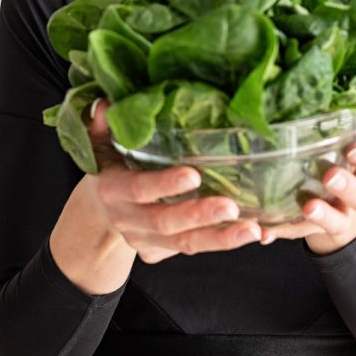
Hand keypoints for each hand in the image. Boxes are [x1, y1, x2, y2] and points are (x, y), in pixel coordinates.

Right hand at [86, 99, 266, 264]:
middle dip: (198, 215)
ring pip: (184, 244)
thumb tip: (105, 103)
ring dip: (220, 239)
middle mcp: (127, 220)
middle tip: (231, 207)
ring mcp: (143, 240)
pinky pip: (193, 248)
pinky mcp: (159, 252)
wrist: (100, 212)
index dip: (163, 184)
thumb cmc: (112, 167)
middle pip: (164, 222)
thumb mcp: (103, 145)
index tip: (193, 175)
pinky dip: (223, 242)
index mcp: (112, 190)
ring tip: (251, 230)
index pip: (137, 189)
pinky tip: (254, 233)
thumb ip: (105, 126)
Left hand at [257, 96, 355, 255]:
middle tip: (330, 176)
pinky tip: (264, 231)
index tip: (354, 148)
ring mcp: (338, 216)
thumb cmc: (348, 159)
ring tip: (308, 206)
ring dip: (323, 214)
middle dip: (348, 187)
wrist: (342, 213)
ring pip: (337, 220)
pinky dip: (280, 231)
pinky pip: (295, 233)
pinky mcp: (310, 230)